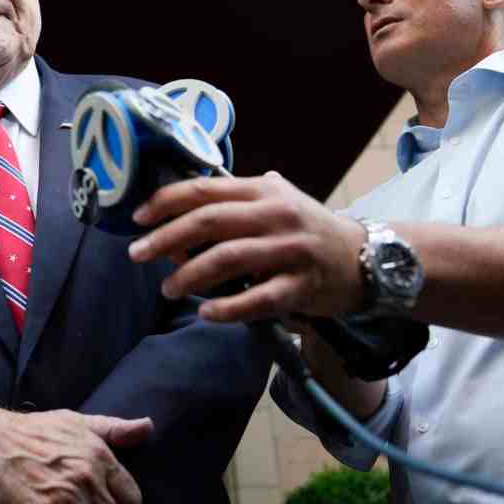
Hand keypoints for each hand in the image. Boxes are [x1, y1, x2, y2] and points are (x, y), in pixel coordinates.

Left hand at [127, 172, 366, 321]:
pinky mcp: (302, 287)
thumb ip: (230, 208)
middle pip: (208, 222)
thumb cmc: (306, 230)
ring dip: (188, 275)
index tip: (138, 218)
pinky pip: (257, 299)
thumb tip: (175, 227)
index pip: (203, 190)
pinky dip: (227, 308)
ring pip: (226, 259)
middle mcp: (276, 215)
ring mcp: (291, 250)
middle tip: (137, 254)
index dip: (165, 203)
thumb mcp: (274, 203)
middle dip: (165, 238)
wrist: (366, 258)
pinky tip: (206, 313)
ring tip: (169, 288)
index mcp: (263, 190)